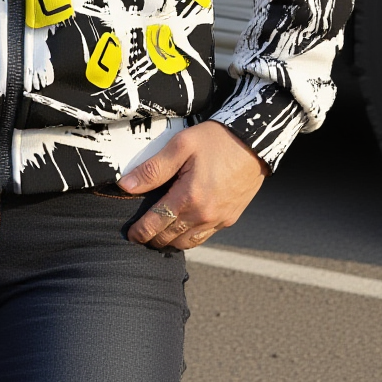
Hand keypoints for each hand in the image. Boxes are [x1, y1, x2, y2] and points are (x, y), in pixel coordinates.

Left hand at [118, 120, 267, 249]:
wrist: (254, 140)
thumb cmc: (218, 139)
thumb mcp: (181, 145)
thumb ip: (153, 169)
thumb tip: (127, 185)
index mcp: (189, 197)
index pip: (157, 224)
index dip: (141, 232)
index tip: (131, 235)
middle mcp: (204, 215)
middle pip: (171, 238)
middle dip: (153, 239)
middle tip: (140, 235)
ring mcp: (219, 219)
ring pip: (188, 243)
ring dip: (171, 242)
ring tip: (159, 235)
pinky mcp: (230, 217)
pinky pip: (205, 237)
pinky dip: (190, 238)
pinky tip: (183, 229)